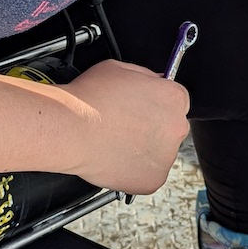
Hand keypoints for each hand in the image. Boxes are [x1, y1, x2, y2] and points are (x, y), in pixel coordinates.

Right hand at [64, 59, 190, 193]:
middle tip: (124, 127)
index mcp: (173, 98)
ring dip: (143, 150)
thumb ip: (145, 77)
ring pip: (159, 153)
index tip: (143, 109)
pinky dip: (133, 170)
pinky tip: (114, 158)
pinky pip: (147, 174)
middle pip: (170, 128)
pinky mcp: (153, 179)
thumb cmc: (89, 99)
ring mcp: (166, 157)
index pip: (176, 102)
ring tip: (115, 143)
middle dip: (152, 128)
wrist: (70, 129)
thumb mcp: (120, 69)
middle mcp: (176, 128)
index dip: (157, 105)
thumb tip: (153, 83)